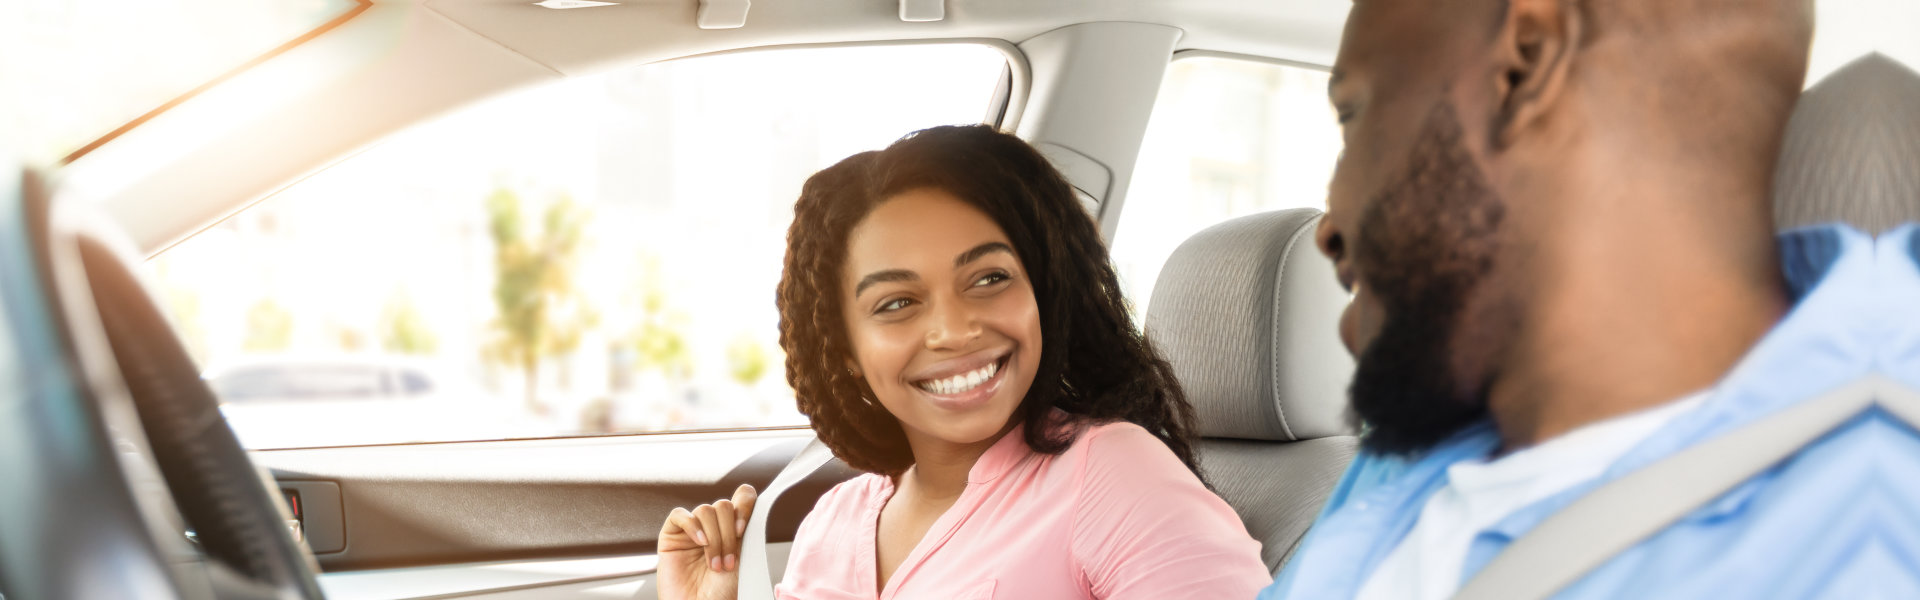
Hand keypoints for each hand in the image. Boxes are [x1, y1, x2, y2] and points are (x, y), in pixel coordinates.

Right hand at [658, 484, 757, 599]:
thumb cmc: (723, 592)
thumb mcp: (744, 555)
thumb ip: (745, 527)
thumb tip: (745, 496)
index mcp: (733, 529)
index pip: (741, 498)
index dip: (744, 505)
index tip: (743, 529)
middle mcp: (713, 528)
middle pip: (723, 505)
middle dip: (728, 534)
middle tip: (728, 561)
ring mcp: (692, 531)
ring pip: (705, 510)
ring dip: (714, 538)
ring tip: (714, 564)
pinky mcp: (671, 536)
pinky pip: (679, 515)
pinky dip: (692, 526)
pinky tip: (699, 543)